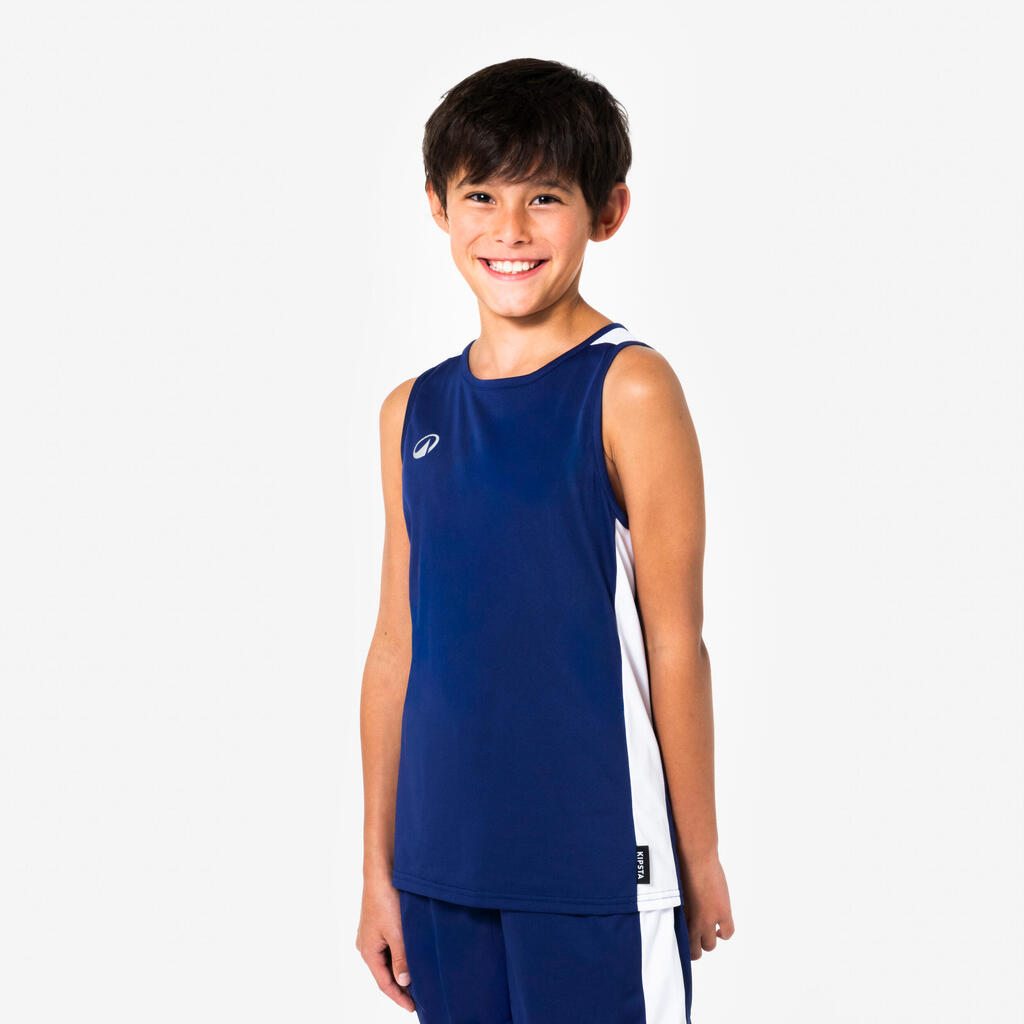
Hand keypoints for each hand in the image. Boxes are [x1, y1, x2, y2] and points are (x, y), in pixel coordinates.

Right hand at [356, 875, 415, 1012]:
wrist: (381, 872)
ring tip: (418, 977)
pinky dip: (399, 954)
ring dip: (400, 968)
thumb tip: (403, 981)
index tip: (413, 1007)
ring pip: (387, 959)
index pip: (384, 983)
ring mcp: (371, 934)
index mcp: (368, 952)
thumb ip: (401, 958)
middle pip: (385, 973)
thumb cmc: (386, 901)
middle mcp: (366, 945)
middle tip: (419, 995)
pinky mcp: (378, 924)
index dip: (399, 997)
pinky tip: (411, 954)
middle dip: (400, 985)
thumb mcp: (397, 933)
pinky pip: (389, 946)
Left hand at [681, 854, 734, 958]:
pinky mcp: (722, 912)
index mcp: (677, 918)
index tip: (683, 944)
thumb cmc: (678, 867)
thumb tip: (673, 916)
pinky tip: (720, 926)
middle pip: (695, 952)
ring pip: (710, 945)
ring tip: (707, 929)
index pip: (680, 947)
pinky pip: (728, 933)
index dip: (683, 948)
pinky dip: (724, 933)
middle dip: (695, 947)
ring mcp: (708, 919)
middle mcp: (691, 922)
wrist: (694, 855)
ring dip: (709, 939)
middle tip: (696, 937)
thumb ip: (674, 910)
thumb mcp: (671, 894)